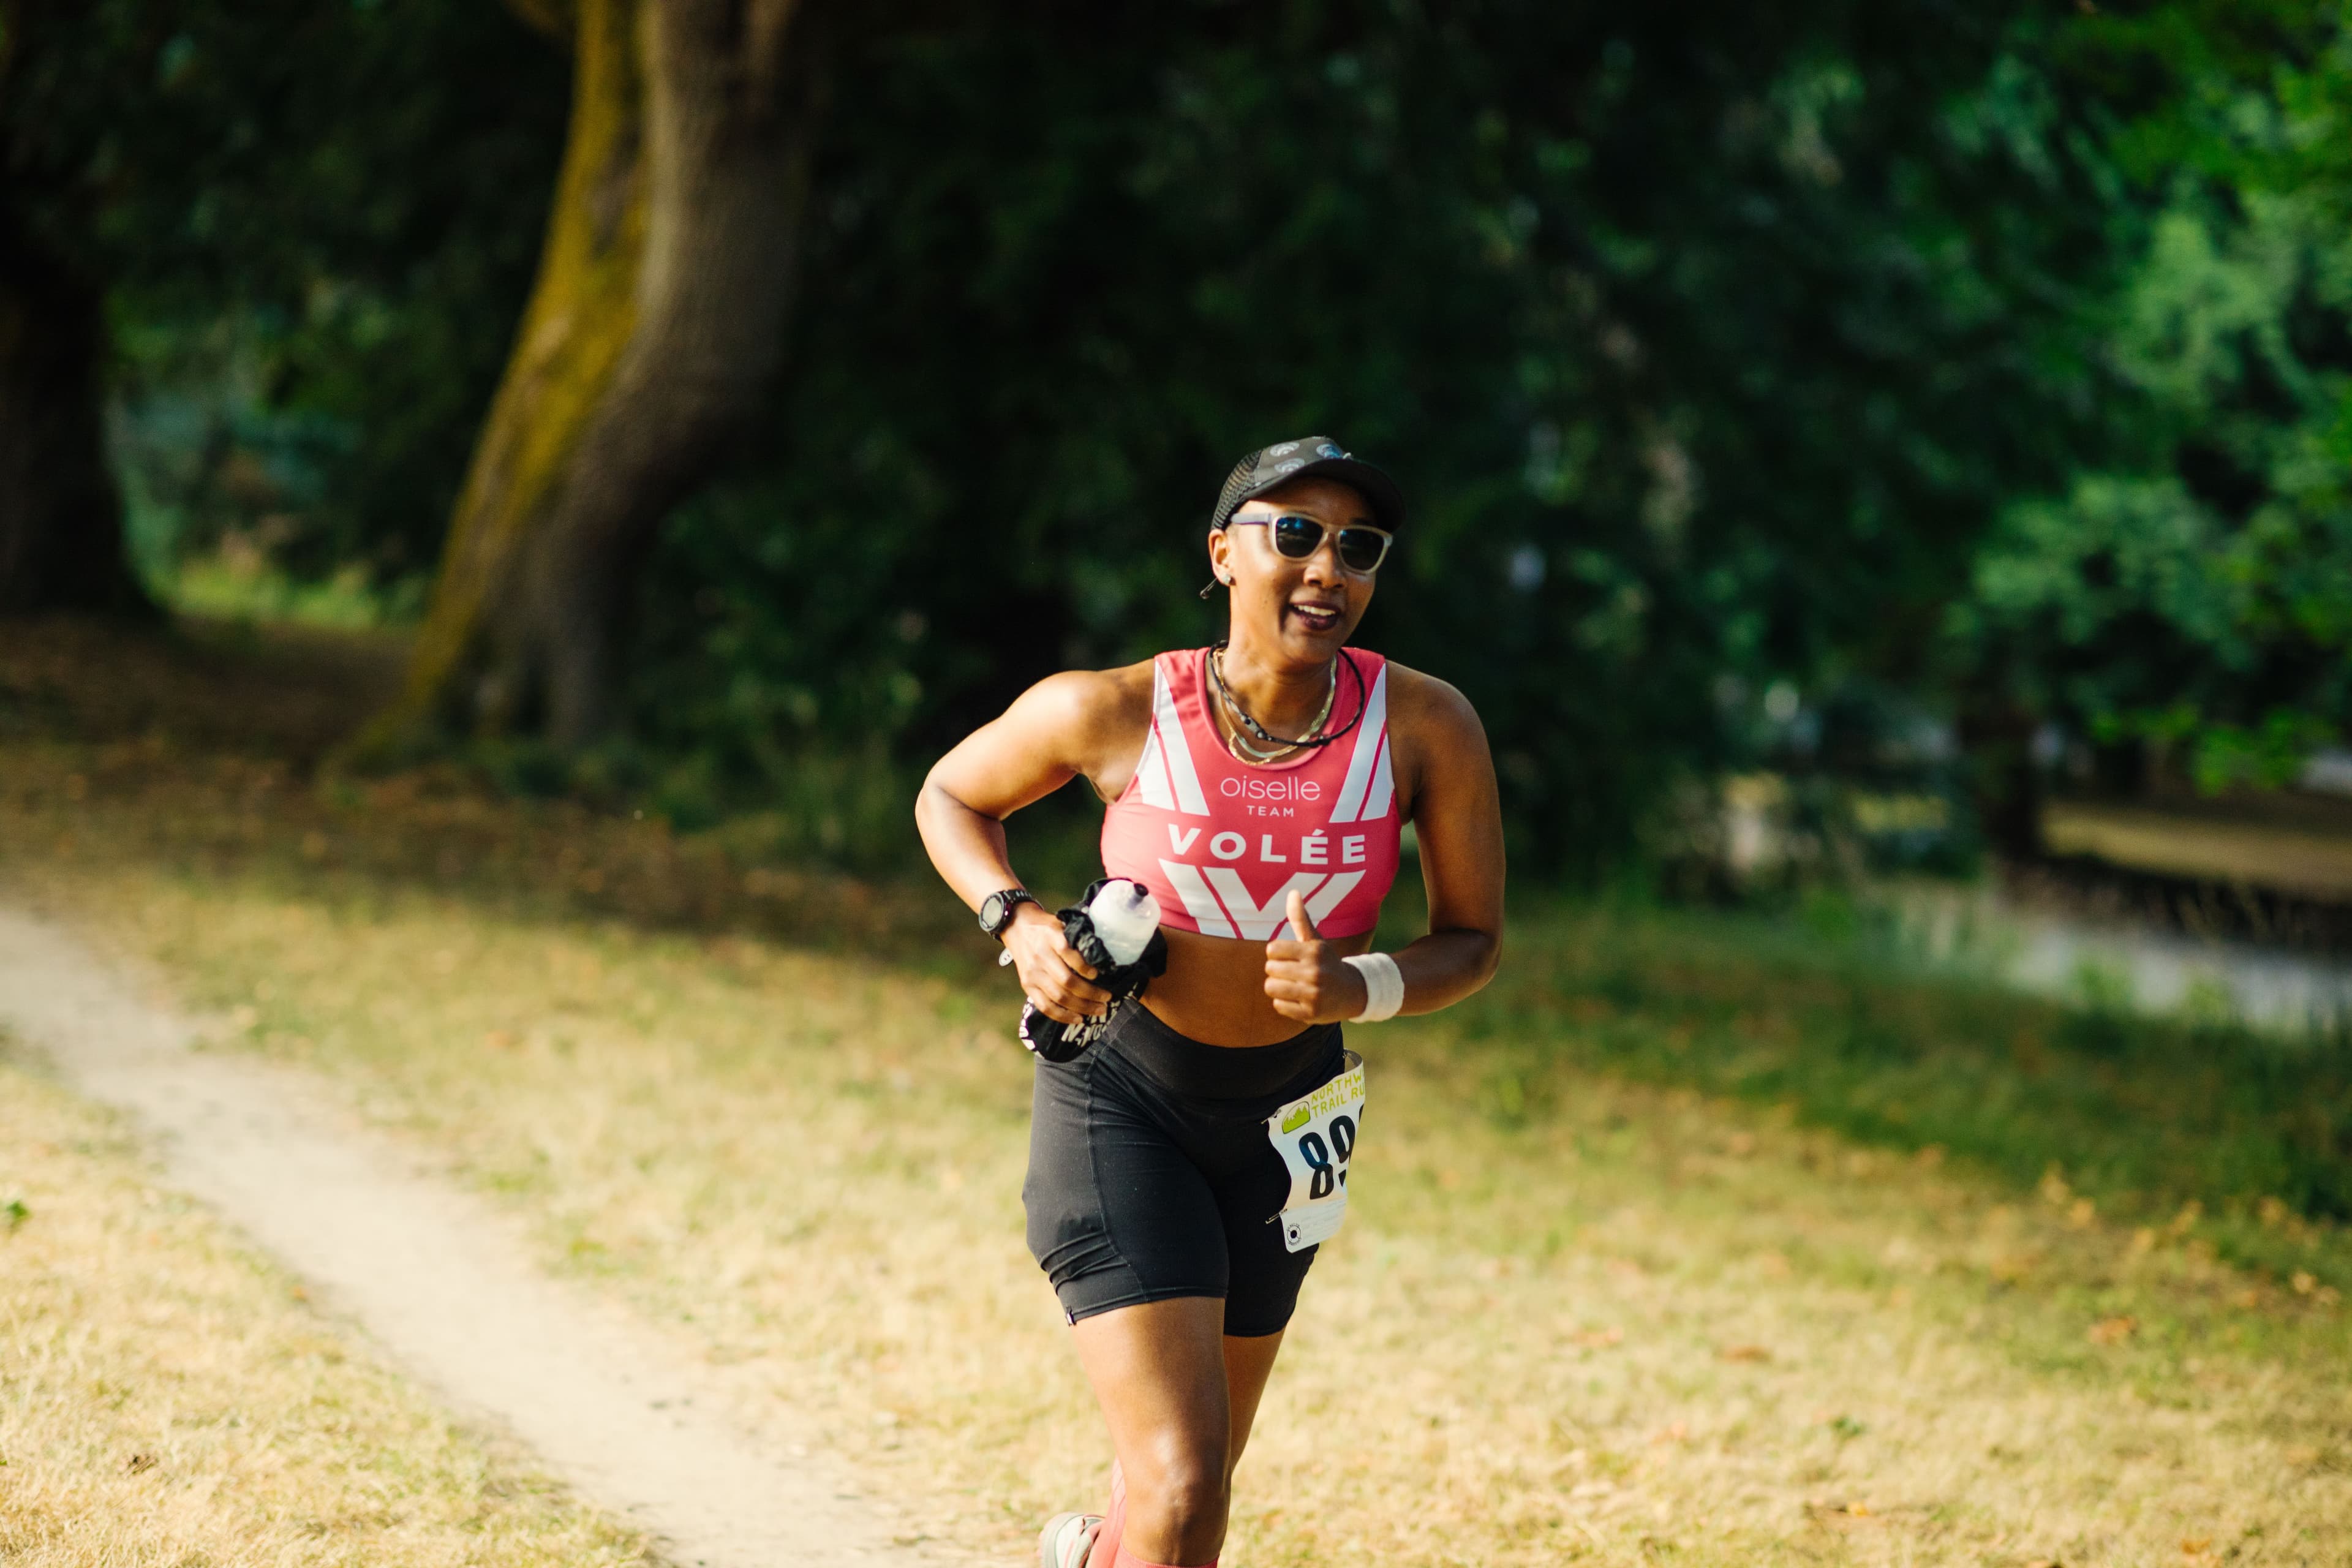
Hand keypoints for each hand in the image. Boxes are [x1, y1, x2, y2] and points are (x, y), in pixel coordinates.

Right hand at [1002, 903, 1111, 1024]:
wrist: (1016, 926)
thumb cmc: (1045, 926)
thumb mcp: (1061, 923)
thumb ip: (1078, 937)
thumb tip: (1102, 956)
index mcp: (1051, 937)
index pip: (1069, 954)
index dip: (1085, 967)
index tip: (1098, 974)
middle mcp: (1040, 957)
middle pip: (1067, 981)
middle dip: (1091, 993)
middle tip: (1107, 998)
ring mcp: (1032, 974)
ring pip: (1059, 996)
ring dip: (1082, 1007)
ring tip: (1099, 1010)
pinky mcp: (1027, 985)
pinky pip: (1045, 1006)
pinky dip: (1063, 1015)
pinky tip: (1078, 1018)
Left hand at [1263, 890, 1366, 1023]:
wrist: (1353, 992)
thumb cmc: (1327, 962)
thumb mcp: (1316, 941)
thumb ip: (1301, 919)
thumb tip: (1292, 892)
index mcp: (1314, 951)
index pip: (1272, 949)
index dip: (1277, 953)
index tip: (1289, 956)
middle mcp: (1314, 972)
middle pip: (1270, 969)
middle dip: (1277, 971)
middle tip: (1292, 973)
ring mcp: (1313, 994)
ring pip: (1271, 988)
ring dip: (1278, 987)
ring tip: (1292, 985)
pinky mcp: (1310, 1013)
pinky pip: (1279, 1006)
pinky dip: (1284, 1003)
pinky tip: (1298, 999)